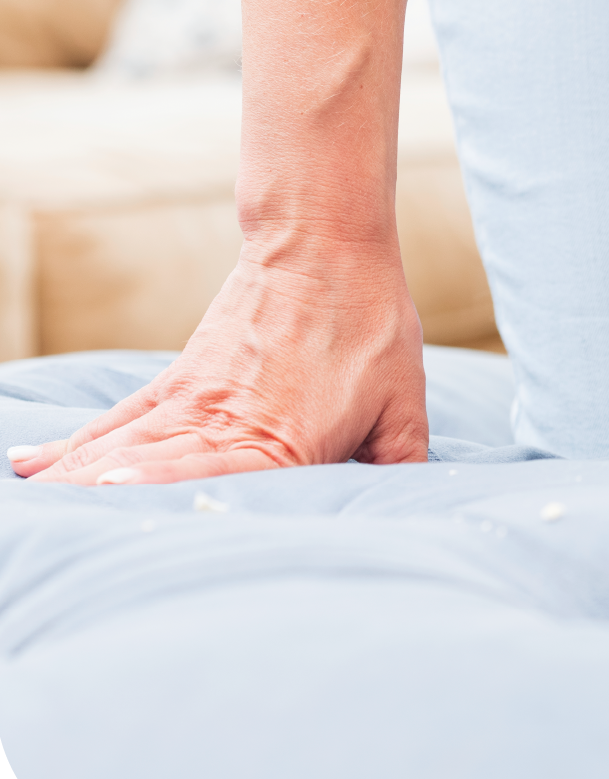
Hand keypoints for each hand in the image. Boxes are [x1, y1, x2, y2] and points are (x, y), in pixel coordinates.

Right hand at [10, 245, 427, 485]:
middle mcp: (225, 422)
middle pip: (155, 472)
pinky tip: (30, 469)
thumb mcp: (402, 399)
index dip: (171, 486)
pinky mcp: (178, 380)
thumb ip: (396, 460)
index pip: (221, 475)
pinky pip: (116, 419)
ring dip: (77, 486)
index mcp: (282, 440)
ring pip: (122, 450)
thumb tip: (396, 508)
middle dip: (105, 509)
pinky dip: (72, 446)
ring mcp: (193, 400)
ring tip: (35, 514)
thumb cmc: (370, 323)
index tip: (119, 495)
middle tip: (61, 535)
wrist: (326, 244)